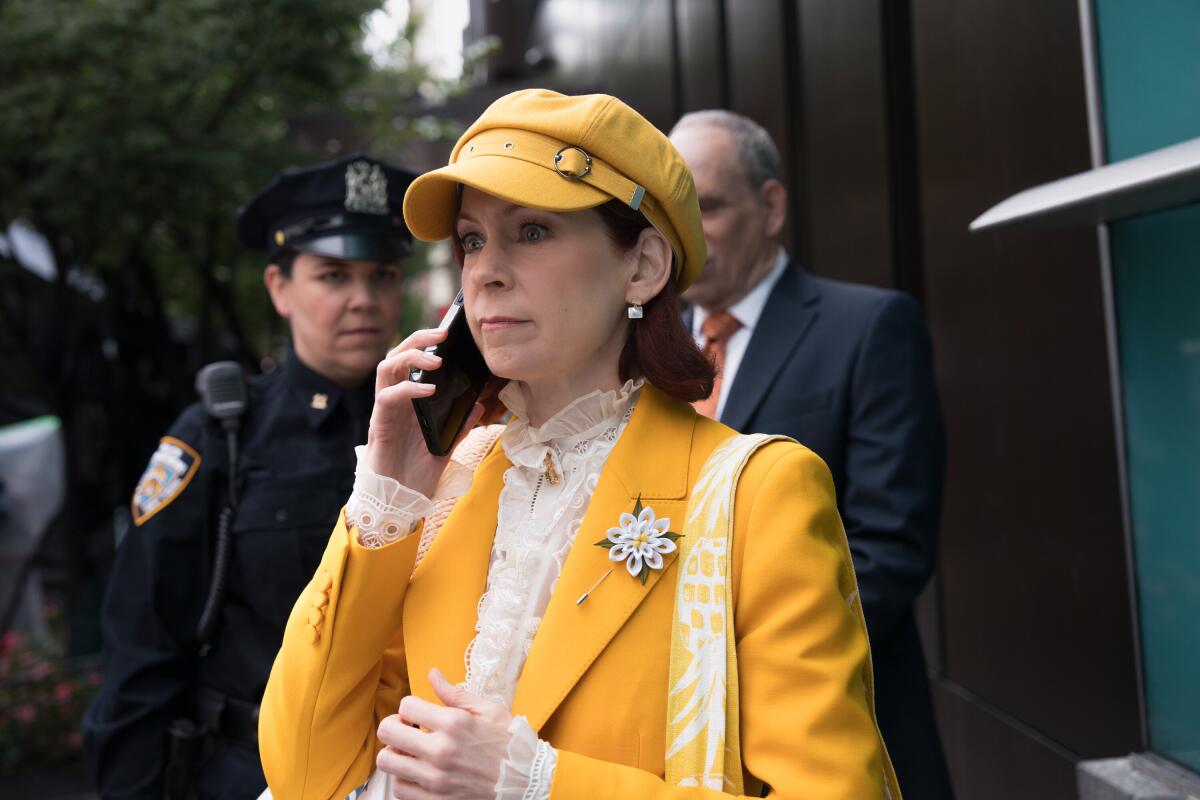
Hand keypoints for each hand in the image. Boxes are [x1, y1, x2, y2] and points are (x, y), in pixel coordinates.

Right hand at [367, 329, 483, 496]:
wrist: (399, 501)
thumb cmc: (417, 473)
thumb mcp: (446, 445)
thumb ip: (460, 424)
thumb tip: (480, 404)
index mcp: (408, 401)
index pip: (411, 362)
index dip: (424, 343)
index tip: (447, 333)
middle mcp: (394, 401)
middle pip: (396, 355)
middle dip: (417, 340)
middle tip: (441, 334)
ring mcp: (385, 411)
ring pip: (386, 368)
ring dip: (410, 357)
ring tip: (436, 359)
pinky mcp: (380, 425)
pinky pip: (388, 397)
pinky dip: (408, 389)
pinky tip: (428, 390)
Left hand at [376, 668, 514, 798]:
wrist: (525, 781)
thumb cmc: (509, 744)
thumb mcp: (488, 711)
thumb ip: (454, 694)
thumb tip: (432, 674)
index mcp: (454, 723)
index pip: (406, 706)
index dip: (410, 707)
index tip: (419, 714)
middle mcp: (441, 750)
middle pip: (387, 732)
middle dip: (394, 726)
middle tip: (407, 730)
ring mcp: (436, 779)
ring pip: (387, 762)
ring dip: (396, 754)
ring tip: (411, 753)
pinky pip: (399, 789)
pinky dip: (403, 779)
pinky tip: (418, 773)